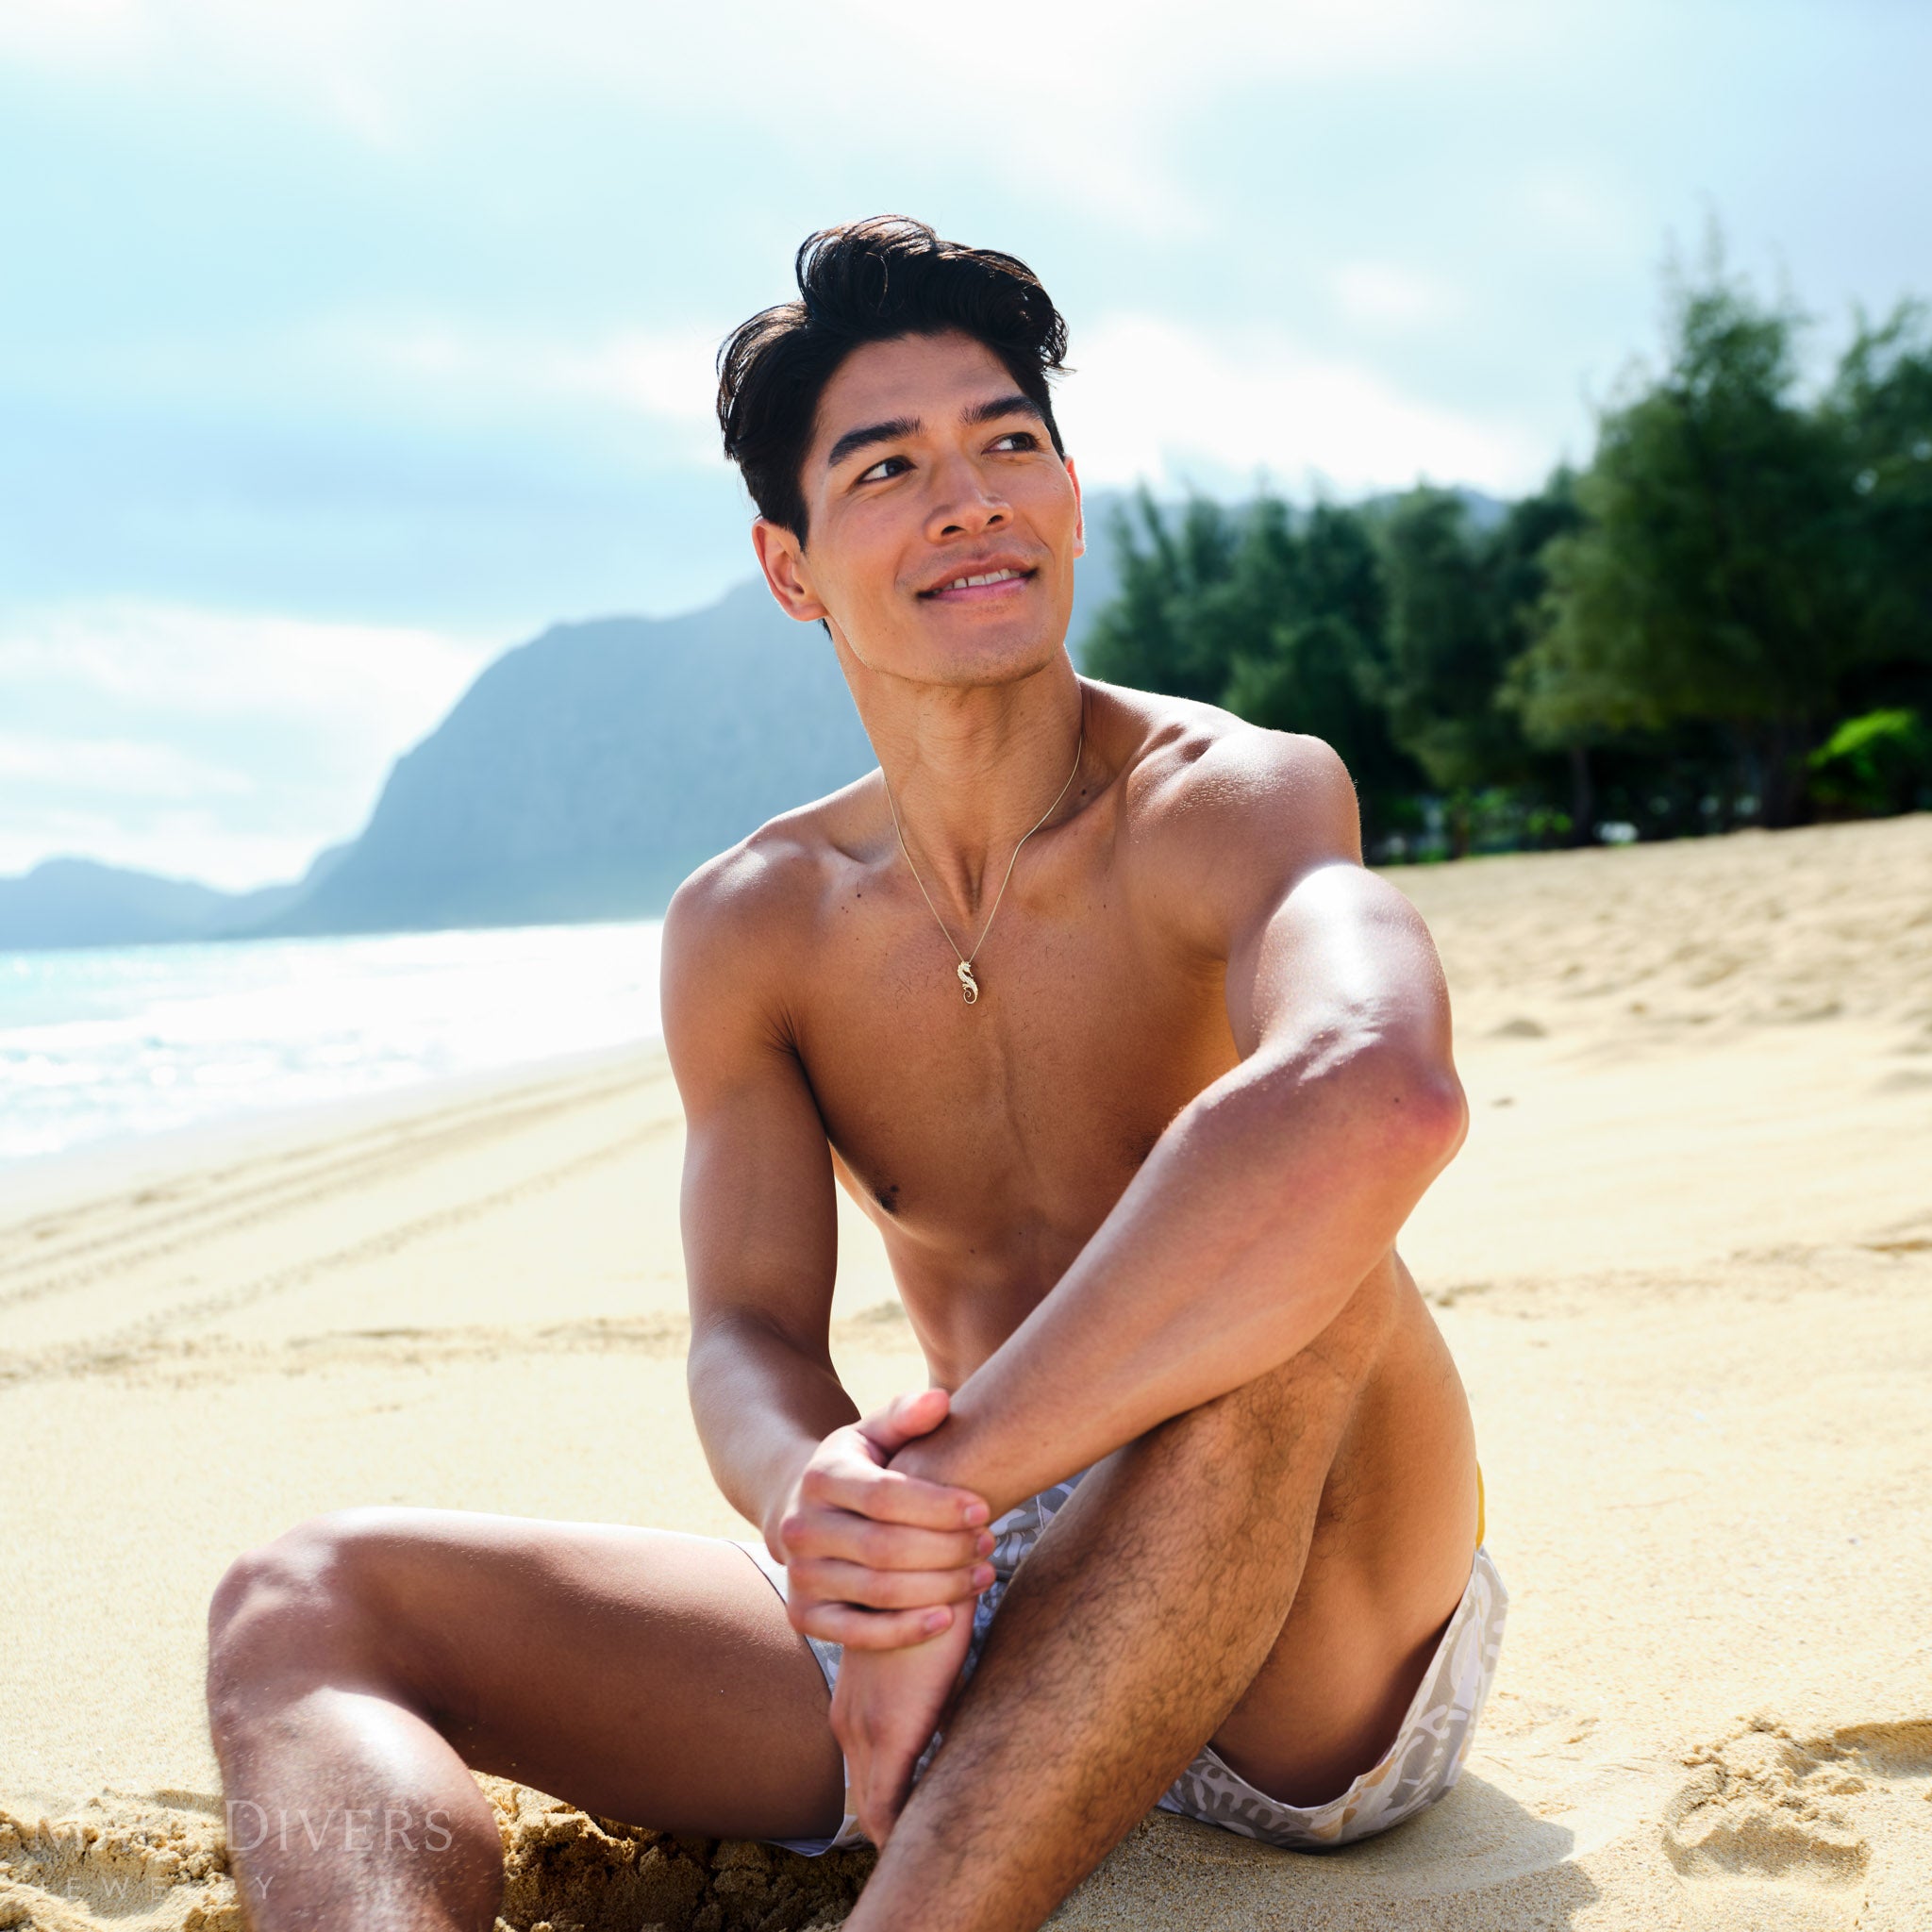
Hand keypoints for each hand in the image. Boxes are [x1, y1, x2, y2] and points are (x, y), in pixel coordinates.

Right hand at [771, 1388, 995, 1650]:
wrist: (805, 1513)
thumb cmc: (860, 1469)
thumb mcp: (876, 1435)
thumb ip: (906, 1414)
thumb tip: (941, 1400)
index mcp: (820, 1477)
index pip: (884, 1495)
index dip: (938, 1506)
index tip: (983, 1508)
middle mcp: (800, 1528)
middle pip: (885, 1548)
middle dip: (947, 1548)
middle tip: (990, 1542)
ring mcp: (799, 1576)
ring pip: (879, 1592)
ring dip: (940, 1588)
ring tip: (984, 1573)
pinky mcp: (805, 1616)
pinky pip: (858, 1634)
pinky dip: (906, 1631)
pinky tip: (948, 1618)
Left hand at [832, 1601, 975, 1845]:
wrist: (924, 1561)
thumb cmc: (931, 1608)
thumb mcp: (925, 1665)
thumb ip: (931, 1700)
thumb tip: (957, 1726)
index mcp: (856, 1714)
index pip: (870, 1788)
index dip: (893, 1816)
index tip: (917, 1837)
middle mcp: (850, 1726)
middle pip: (869, 1806)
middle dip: (897, 1832)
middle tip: (932, 1857)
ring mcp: (864, 1730)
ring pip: (875, 1812)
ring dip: (902, 1833)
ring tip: (935, 1854)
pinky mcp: (892, 1729)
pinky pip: (888, 1805)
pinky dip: (902, 1829)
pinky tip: (928, 1844)